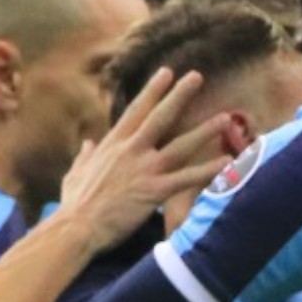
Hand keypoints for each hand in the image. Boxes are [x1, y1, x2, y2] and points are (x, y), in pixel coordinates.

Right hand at [57, 69, 243, 253]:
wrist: (77, 227)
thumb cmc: (75, 204)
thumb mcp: (75, 173)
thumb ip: (84, 156)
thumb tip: (87, 143)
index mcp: (113, 144)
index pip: (136, 110)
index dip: (153, 91)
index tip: (167, 73)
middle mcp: (131, 151)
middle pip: (160, 117)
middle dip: (179, 95)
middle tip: (197, 77)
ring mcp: (144, 169)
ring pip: (180, 145)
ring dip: (204, 131)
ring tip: (225, 117)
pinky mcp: (153, 191)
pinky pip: (186, 178)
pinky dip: (207, 171)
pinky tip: (226, 163)